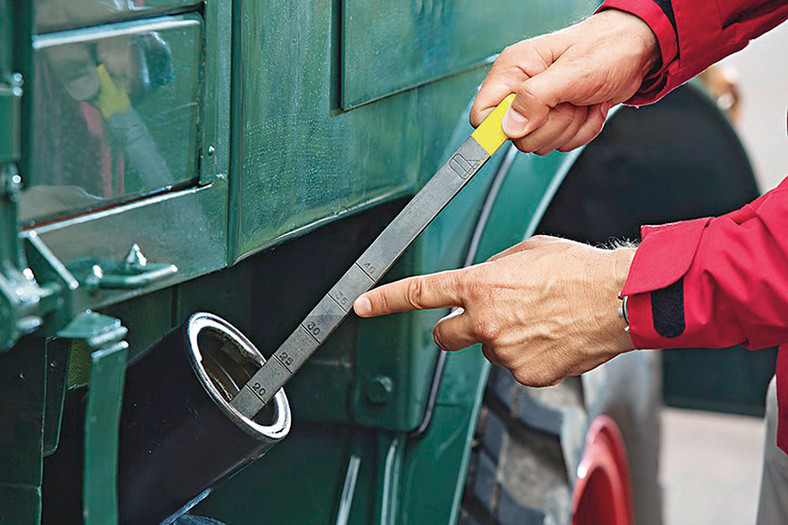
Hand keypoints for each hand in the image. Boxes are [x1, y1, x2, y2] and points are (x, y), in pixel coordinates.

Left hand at [354, 236, 635, 386]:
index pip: (420, 292)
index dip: (385, 300)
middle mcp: (486, 321)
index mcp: (480, 285)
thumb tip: (481, 281)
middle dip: (456, 328)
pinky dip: (528, 356)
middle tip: (485, 318)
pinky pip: (516, 367)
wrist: (618, 299)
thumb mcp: (525, 252)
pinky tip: (551, 339)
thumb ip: (492, 269)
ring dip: (502, 339)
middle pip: (444, 335)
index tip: (362, 305)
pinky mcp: (528, 375)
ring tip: (539, 321)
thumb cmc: (576, 270)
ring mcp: (505, 352)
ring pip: (487, 350)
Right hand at [470, 9, 658, 153]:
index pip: (482, 114)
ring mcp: (537, 108)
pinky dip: (581, 131)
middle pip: (515, 137)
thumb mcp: (571, 72)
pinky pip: (560, 144)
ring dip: (570, 127)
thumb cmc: (605, 49)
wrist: (633, 53)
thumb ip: (535, 98)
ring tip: (580, 99)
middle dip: (551, 125)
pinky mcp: (554, 121)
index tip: (528, 122)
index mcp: (513, 71)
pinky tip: (587, 108)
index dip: (501, 126)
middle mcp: (521, 90)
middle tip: (569, 100)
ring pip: (540, 143)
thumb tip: (511, 126)